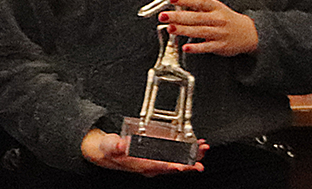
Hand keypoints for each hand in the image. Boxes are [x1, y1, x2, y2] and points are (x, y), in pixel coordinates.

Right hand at [80, 129, 206, 175]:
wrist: (109, 151)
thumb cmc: (110, 150)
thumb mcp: (110, 146)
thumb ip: (115, 145)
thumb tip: (121, 145)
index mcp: (140, 164)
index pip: (158, 167)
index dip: (169, 166)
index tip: (180, 166)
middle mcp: (151, 165)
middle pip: (172, 165)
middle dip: (187, 164)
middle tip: (199, 162)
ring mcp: (157, 160)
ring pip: (177, 160)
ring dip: (191, 156)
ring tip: (203, 150)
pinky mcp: (160, 154)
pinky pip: (176, 154)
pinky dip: (187, 149)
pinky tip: (195, 145)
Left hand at [161, 0, 258, 55]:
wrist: (248, 33)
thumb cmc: (227, 19)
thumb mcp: (213, 7)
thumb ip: (192, 3)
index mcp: (215, 7)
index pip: (199, 1)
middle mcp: (217, 19)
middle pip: (196, 17)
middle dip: (178, 16)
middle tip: (164, 15)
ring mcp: (219, 33)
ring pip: (199, 31)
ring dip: (184, 30)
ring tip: (170, 28)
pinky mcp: (220, 46)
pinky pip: (207, 47)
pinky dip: (196, 48)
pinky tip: (186, 47)